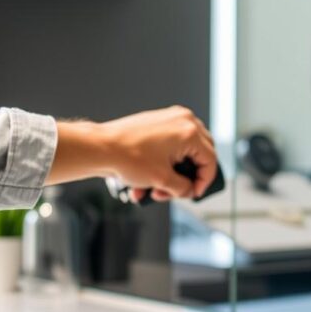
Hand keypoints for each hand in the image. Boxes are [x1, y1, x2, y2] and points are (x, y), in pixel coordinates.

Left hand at [50, 106, 216, 201]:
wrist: (100, 148)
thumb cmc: (126, 157)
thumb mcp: (162, 180)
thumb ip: (183, 188)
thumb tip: (189, 190)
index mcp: (189, 132)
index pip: (210, 160)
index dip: (204, 181)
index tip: (194, 192)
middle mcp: (183, 120)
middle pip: (200, 153)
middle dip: (189, 176)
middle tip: (179, 190)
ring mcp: (169, 118)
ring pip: (184, 151)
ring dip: (173, 172)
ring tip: (156, 188)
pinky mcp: (157, 121)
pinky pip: (170, 144)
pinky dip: (164, 162)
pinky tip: (148, 179)